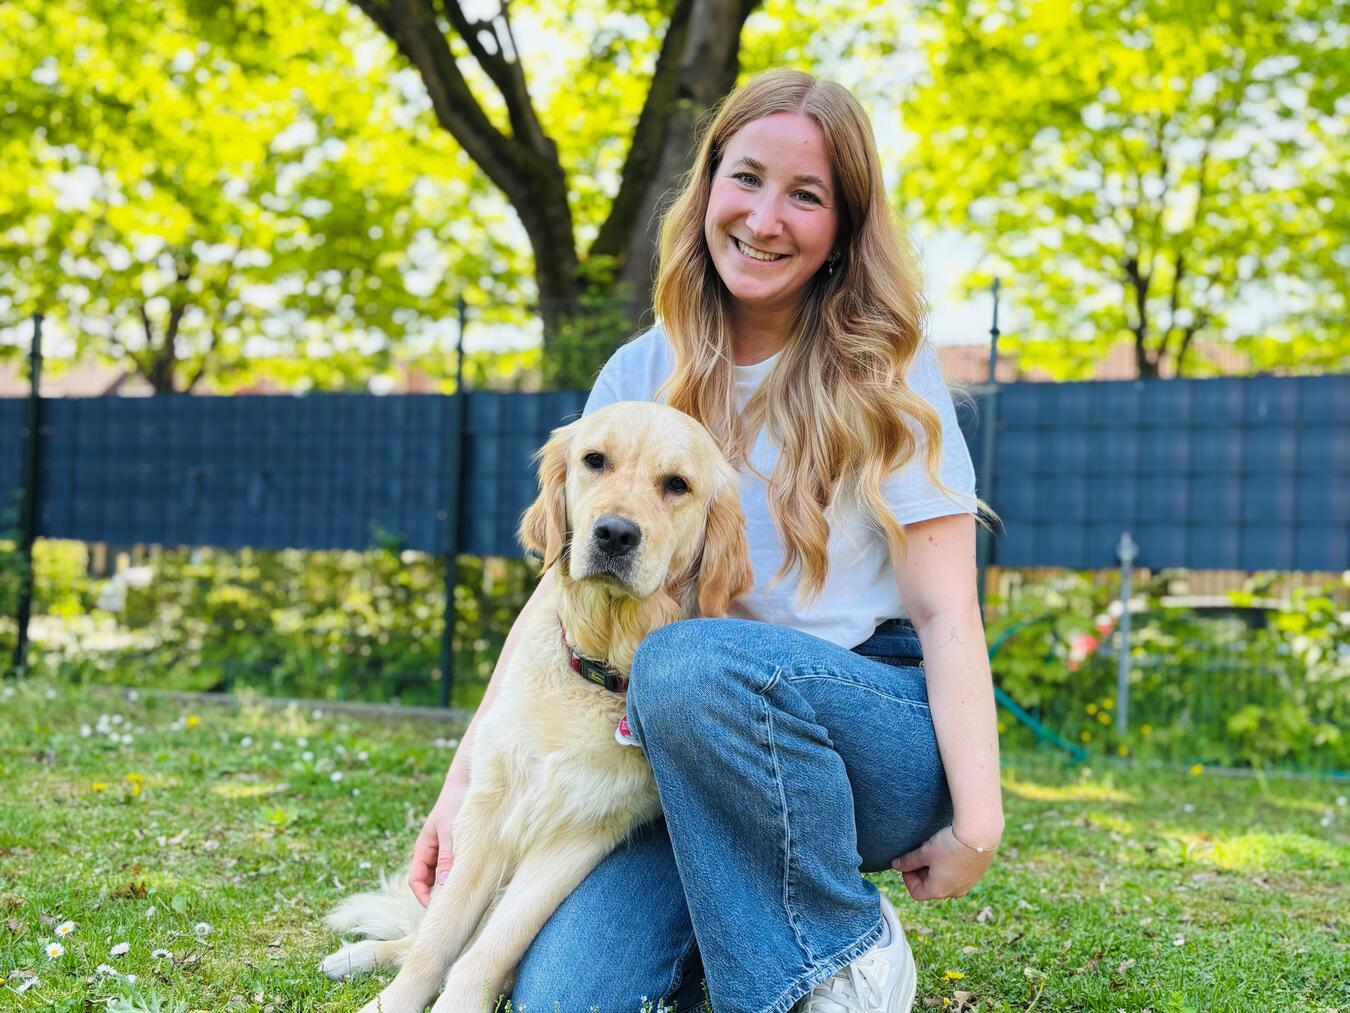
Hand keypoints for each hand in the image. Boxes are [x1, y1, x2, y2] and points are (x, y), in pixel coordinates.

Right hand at [409, 775, 469, 906]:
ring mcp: (445, 849)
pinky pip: (455, 867)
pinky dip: (459, 875)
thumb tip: (441, 885)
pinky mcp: (459, 846)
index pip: (415, 880)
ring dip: (449, 885)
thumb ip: (447, 856)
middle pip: (428, 881)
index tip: (435, 908)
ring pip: (442, 875)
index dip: (422, 896)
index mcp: (424, 848)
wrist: (467, 781)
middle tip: (453, 908)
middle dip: (436, 895)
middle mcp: (432, 851)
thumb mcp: (450, 831)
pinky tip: (472, 879)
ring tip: (463, 896)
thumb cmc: (455, 803)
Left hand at [891, 825, 995, 900]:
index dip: (907, 878)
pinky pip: (959, 874)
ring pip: (945, 880)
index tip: (907, 862)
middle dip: (921, 872)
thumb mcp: (924, 852)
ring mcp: (967, 884)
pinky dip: (950, 866)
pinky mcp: (976, 874)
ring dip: (936, 869)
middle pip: (931, 887)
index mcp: (938, 890)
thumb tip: (895, 865)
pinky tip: (950, 849)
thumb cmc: (949, 845)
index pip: (916, 893)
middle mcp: (954, 892)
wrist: (979, 836)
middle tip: (919, 854)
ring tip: (934, 850)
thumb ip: (908, 861)